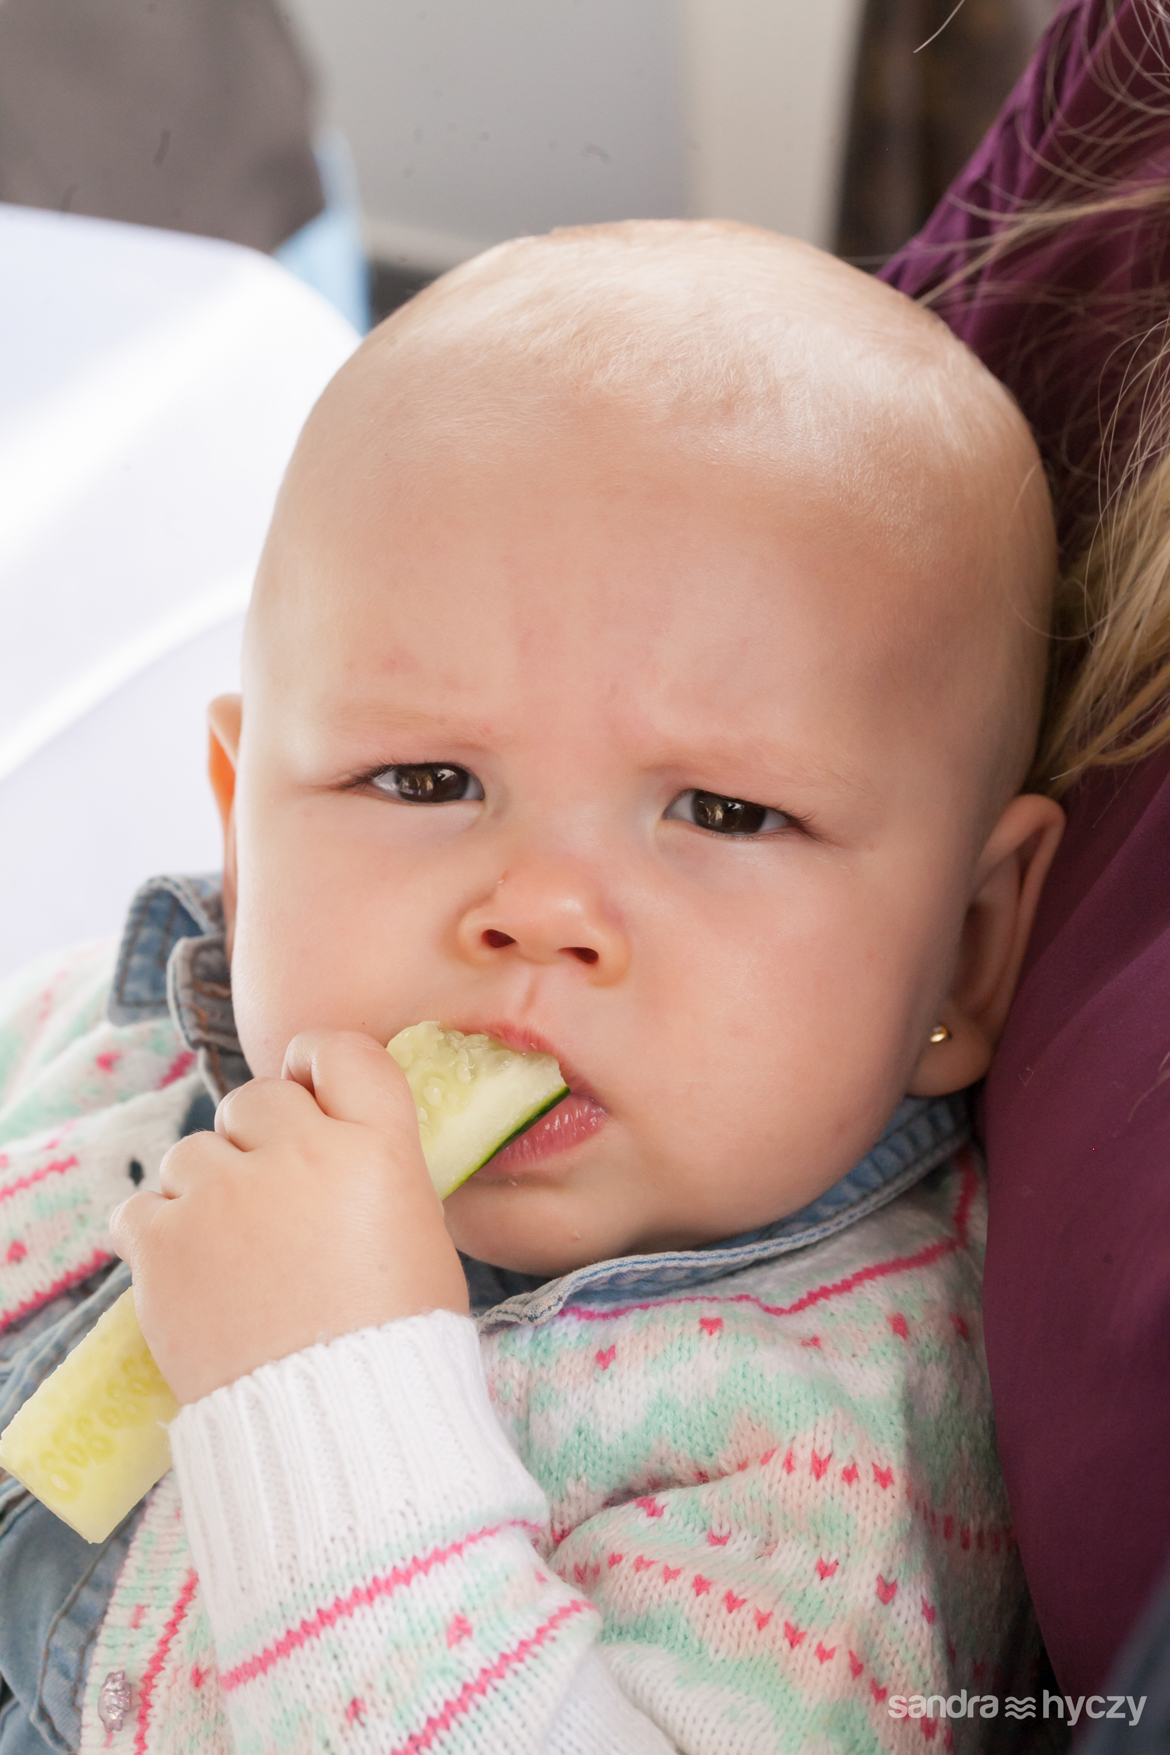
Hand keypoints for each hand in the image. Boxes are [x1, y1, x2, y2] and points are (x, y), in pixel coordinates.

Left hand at [109, 1030, 468, 1402]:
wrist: (339, 1429)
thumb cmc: (398, 1342)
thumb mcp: (419, 1234)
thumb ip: (374, 1168)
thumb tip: (334, 1143)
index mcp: (377, 1148)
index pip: (341, 1051)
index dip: (317, 1065)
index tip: (308, 1091)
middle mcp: (300, 1155)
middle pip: (256, 1099)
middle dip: (259, 1140)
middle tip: (271, 1202)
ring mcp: (226, 1196)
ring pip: (191, 1152)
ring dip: (205, 1190)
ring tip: (230, 1253)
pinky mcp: (164, 1243)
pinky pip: (140, 1206)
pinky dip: (158, 1233)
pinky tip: (188, 1270)